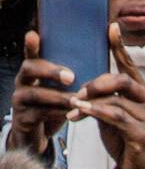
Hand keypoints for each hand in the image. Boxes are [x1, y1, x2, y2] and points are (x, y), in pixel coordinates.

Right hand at [8, 30, 75, 154]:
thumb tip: (100, 49)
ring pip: (36, 93)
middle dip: (51, 71)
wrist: (40, 133)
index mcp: (33, 69)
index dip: (31, 45)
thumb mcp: (63, 87)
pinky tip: (70, 114)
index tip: (33, 35)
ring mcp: (19, 100)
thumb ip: (74, 71)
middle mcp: (22, 81)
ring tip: (76, 99)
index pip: (31, 52)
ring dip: (58, 97)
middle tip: (71, 77)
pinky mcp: (22, 118)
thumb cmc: (56, 103)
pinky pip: (39, 114)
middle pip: (29, 68)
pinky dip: (57, 113)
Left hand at [66, 24, 144, 168]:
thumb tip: (83, 90)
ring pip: (117, 98)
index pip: (129, 64)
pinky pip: (117, 117)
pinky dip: (98, 113)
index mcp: (139, 91)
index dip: (120, 46)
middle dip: (97, 82)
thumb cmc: (126, 138)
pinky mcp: (141, 133)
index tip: (111, 27)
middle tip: (77, 92)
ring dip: (92, 100)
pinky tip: (82, 114)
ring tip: (73, 105)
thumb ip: (104, 100)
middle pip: (122, 79)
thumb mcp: (113, 116)